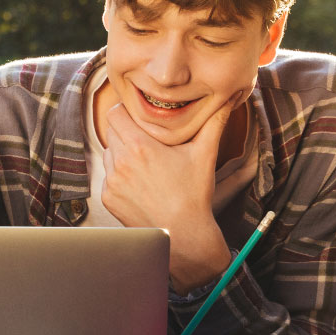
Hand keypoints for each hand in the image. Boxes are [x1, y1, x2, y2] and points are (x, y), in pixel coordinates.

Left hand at [100, 97, 237, 290]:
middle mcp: (121, 162)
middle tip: (146, 138)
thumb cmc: (194, 194)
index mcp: (140, 146)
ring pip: (109, 152)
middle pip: (111, 131)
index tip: (139, 116)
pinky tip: (141, 182)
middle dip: (126, 131)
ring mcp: (112, 181)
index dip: (127, 111)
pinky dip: (120, 175)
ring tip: (145, 162)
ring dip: (121, 152)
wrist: (184, 235)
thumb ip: (214, 122)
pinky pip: (108, 176)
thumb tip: (227, 99)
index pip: (116, 113)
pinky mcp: (108, 197)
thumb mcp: (205, 154)